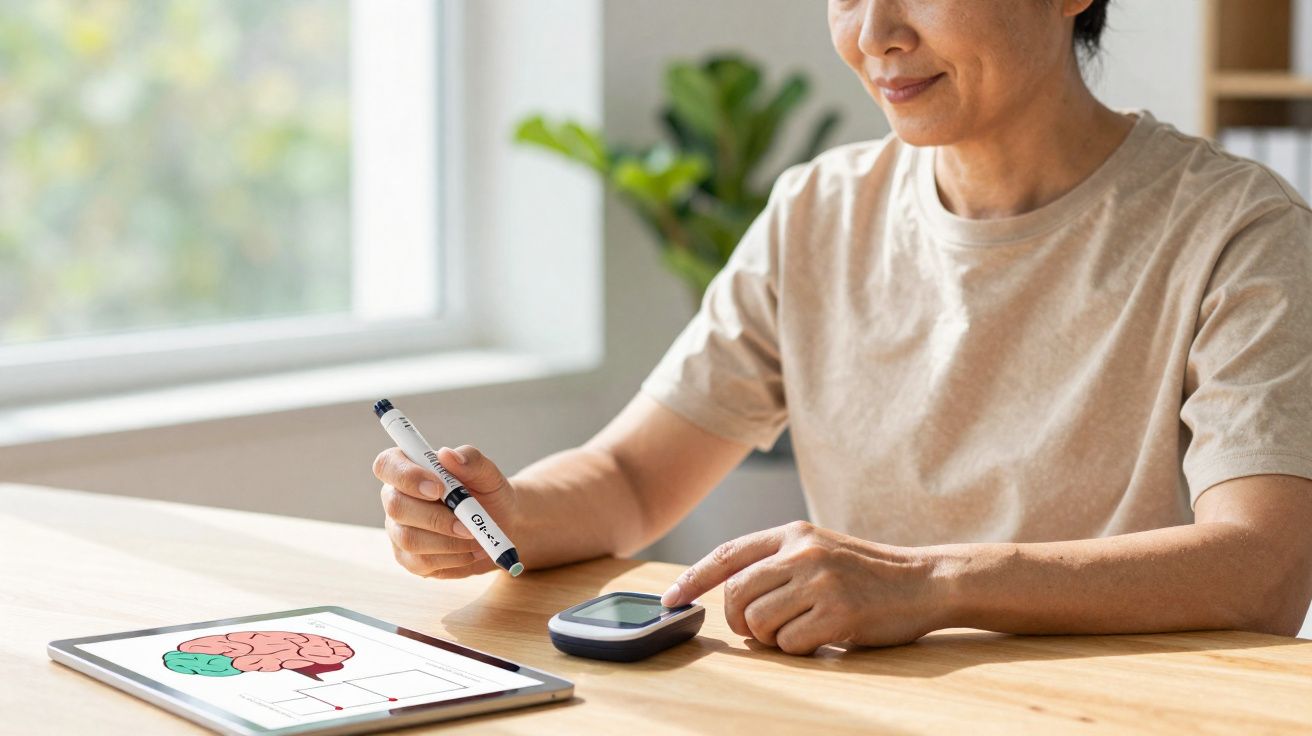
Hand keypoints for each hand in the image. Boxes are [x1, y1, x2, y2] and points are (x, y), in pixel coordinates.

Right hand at [373, 444, 521, 578]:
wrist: (502, 526)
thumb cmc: (489, 494)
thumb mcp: (488, 474)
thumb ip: (471, 460)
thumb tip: (447, 454)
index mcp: (410, 468)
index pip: (387, 464)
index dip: (407, 476)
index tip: (438, 487)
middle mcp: (397, 497)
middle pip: (396, 506)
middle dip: (435, 518)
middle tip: (467, 525)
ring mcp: (399, 529)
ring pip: (408, 539)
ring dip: (447, 542)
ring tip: (475, 538)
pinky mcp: (409, 558)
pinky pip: (421, 562)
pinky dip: (452, 558)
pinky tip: (470, 551)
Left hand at [661, 521, 945, 654]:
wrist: (925, 580)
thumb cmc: (866, 573)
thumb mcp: (818, 549)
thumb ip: (777, 563)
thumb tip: (727, 596)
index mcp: (792, 533)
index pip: (727, 555)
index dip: (693, 579)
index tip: (670, 599)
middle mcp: (802, 552)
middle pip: (735, 594)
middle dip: (737, 620)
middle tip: (755, 630)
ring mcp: (820, 581)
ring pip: (758, 621)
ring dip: (770, 638)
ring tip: (797, 630)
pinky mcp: (838, 612)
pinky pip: (789, 643)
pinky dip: (797, 649)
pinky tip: (820, 638)